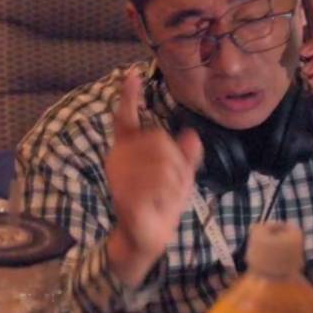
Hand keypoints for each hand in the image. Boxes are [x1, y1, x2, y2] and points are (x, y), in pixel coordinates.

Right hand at [104, 70, 201, 286]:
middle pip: (159, 141)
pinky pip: (155, 187)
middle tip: (178, 182)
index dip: (129, 96)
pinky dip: (167, 196)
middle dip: (177, 161)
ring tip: (170, 197)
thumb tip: (192, 134)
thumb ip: (186, 157)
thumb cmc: (160, 204)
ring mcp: (120, 178)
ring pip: (162, 165)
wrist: (145, 238)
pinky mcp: (124, 198)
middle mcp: (120, 159)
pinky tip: (163, 204)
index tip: (132, 74)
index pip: (125, 118)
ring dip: (175, 182)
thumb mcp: (180, 178)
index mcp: (129, 149)